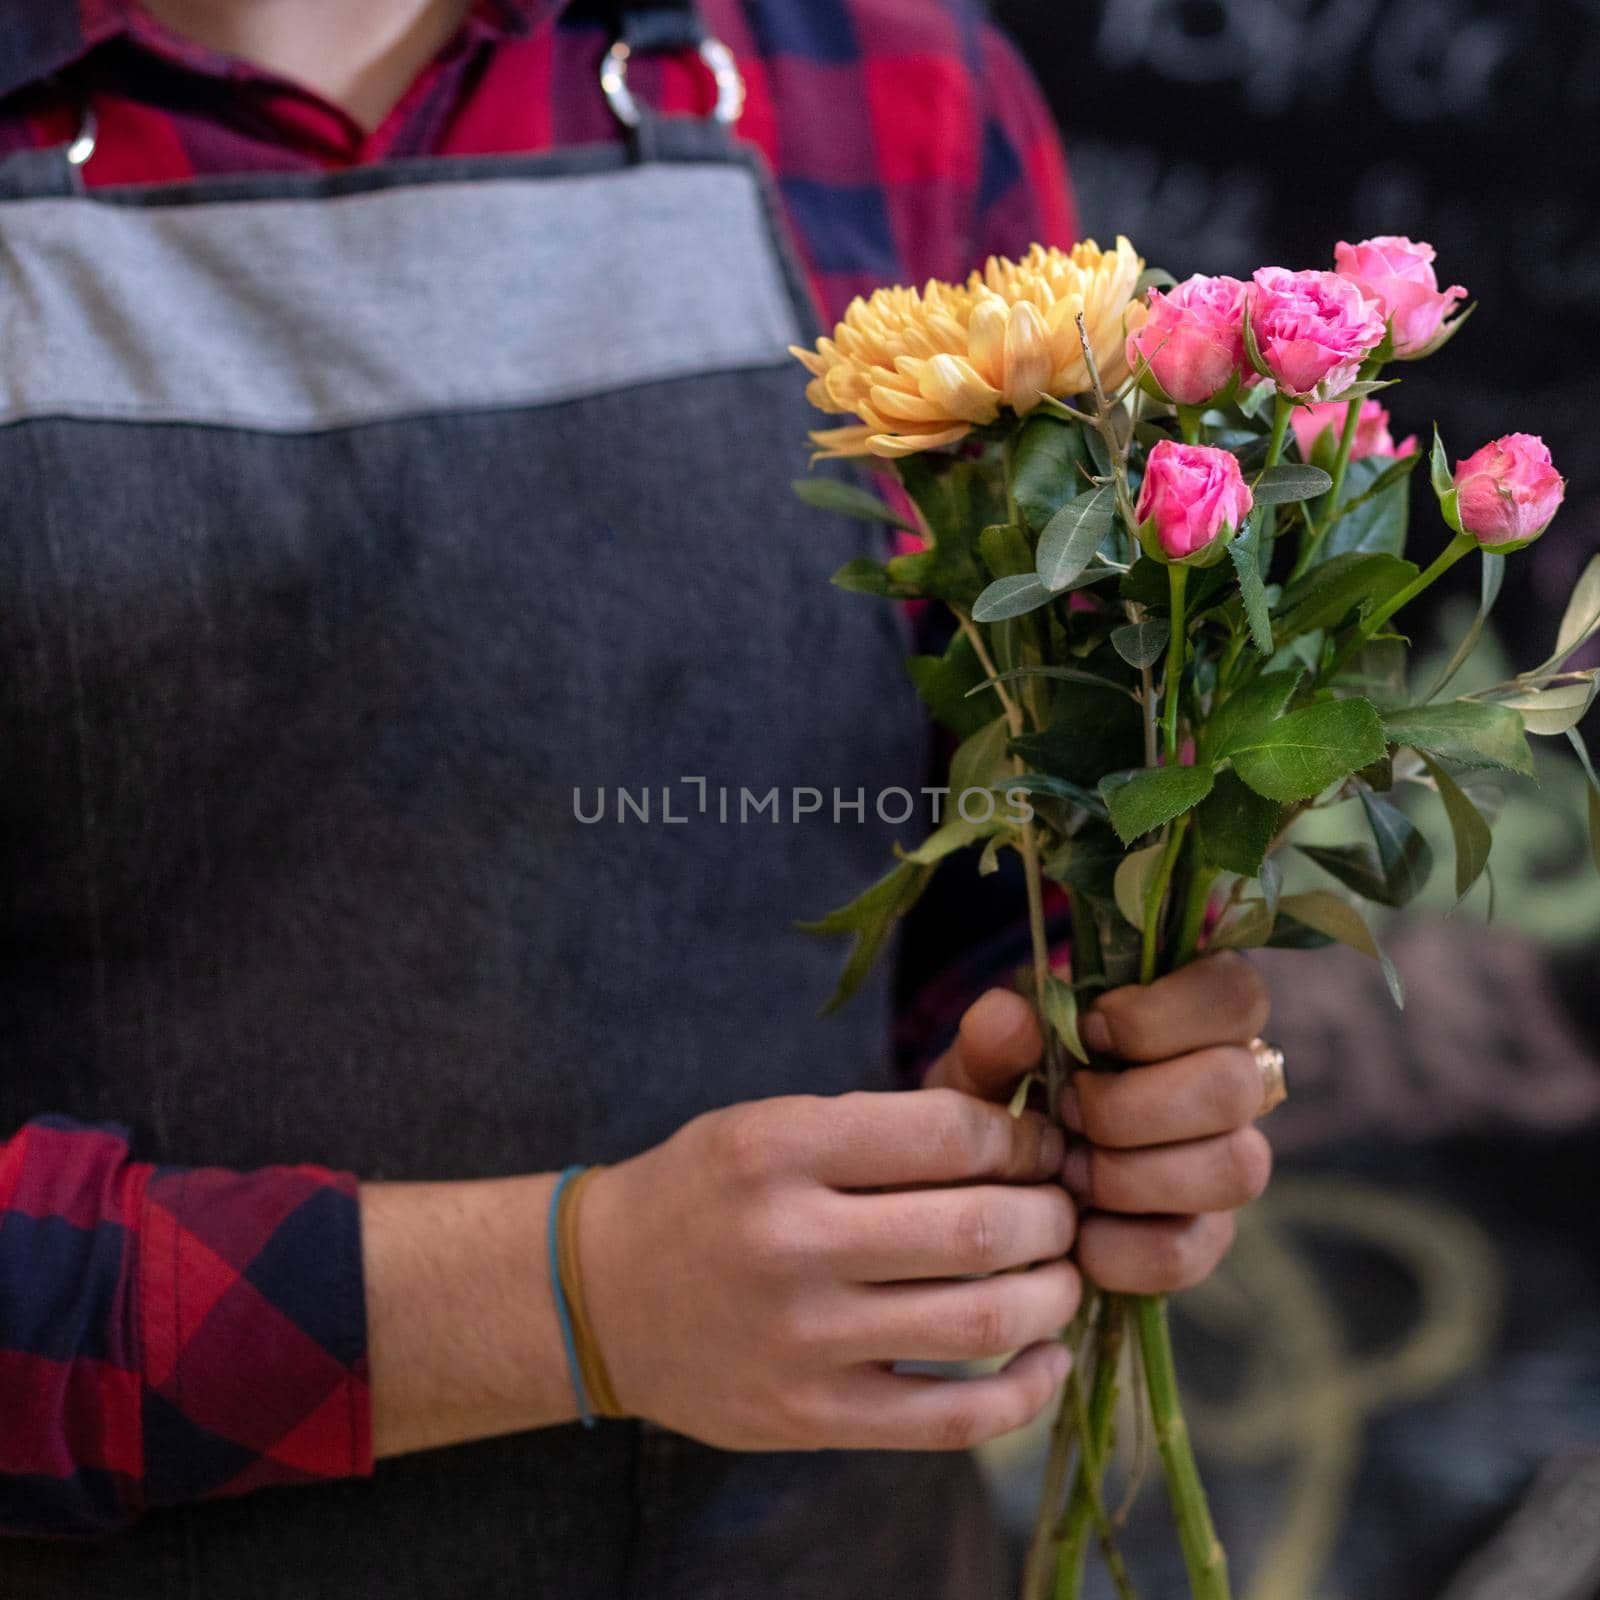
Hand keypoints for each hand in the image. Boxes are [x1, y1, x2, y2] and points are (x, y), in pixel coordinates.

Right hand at [580, 1088, 1081, 1452]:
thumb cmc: (713, 1189)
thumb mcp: (783, 1122)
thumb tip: (1027, 1044)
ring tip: (1060, 1274)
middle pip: (981, 1229)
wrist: (602, 1294)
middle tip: (1061, 1209)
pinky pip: (953, 1421)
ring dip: (1053, 1296)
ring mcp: (799, 1340)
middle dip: (1053, 1216)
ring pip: (982, 1321)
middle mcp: (788, 1240)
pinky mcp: (809, 1418)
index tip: (1038, 1147)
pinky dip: (1025, 1393)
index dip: (1024, 1139)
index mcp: (779, 1146)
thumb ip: (905, 1103)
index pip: (952, 1133)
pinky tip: (1045, 1359)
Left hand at [924, 951, 1272, 1294]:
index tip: (1089, 1032)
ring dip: (1132, 1176)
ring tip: (1069, 1171)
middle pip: (1236, 1086)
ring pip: (1235, 1169)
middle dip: (1133, 1106)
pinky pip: (1187, 1249)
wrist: (986, 1187)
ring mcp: (1225, 1164)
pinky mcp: (1203, 1239)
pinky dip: (1119, 1245)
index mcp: (1188, 1018)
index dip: (1162, 1015)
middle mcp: (1226, 1088)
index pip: (1235, 991)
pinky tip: (1077, 1231)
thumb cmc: (1004, 1099)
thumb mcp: (983, 1065)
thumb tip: (1007, 1014)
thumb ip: (992, 1038)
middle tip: (1068, 1111)